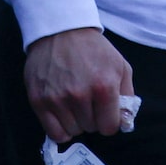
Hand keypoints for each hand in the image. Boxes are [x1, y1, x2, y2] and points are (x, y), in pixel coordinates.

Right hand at [25, 27, 135, 144]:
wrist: (62, 32)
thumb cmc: (94, 49)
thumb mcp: (121, 66)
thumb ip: (127, 96)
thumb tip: (125, 122)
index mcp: (104, 87)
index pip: (110, 127)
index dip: (110, 122)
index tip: (106, 113)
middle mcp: (80, 95)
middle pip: (91, 129)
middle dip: (94, 119)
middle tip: (90, 102)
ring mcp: (57, 99)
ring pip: (73, 132)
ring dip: (77, 122)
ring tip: (76, 104)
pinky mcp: (38, 101)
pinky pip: (53, 133)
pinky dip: (61, 130)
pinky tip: (64, 116)